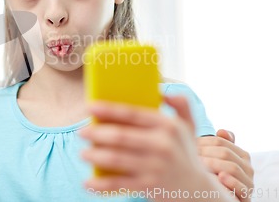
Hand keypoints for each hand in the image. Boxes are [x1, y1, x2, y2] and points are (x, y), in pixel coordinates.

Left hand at [79, 96, 231, 201]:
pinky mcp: (149, 186)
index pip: (133, 114)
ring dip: (95, 156)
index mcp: (168, 126)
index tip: (89, 106)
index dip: (109, 109)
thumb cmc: (185, 152)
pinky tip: (88, 182)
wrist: (197, 190)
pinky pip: (120, 184)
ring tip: (83, 154)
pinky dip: (102, 185)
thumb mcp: (188, 126)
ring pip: (117, 159)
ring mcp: (155, 167)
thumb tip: (162, 88)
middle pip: (121, 136)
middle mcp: (162, 145)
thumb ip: (180, 103)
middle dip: (97, 134)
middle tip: (81, 132)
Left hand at [197, 129, 253, 201]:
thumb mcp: (216, 157)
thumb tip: (221, 131)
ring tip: (200, 166)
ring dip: (214, 165)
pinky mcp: (246, 196)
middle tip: (190, 156)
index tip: (188, 146)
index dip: (201, 142)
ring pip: (232, 167)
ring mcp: (248, 182)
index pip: (219, 142)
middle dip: (205, 153)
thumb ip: (220, 142)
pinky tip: (220, 178)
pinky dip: (231, 182)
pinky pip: (242, 188)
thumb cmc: (216, 174)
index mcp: (241, 154)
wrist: (220, 196)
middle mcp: (247, 167)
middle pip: (225, 153)